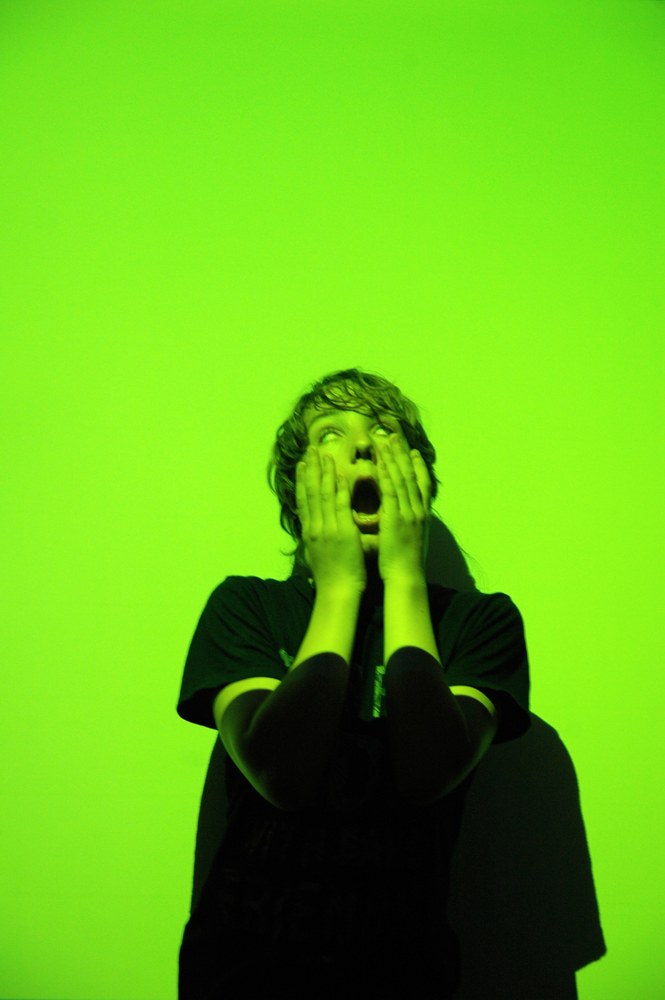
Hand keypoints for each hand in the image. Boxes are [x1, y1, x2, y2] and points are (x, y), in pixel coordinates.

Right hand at [296, 446, 366, 593]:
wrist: (337, 593)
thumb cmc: (331, 578)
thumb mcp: (316, 556)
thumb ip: (316, 541)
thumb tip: (312, 534)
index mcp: (309, 532)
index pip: (304, 500)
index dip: (302, 480)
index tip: (302, 464)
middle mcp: (315, 527)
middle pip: (311, 493)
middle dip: (311, 469)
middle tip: (311, 450)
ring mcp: (327, 529)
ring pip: (324, 495)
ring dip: (324, 473)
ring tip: (323, 455)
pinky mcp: (342, 532)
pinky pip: (341, 506)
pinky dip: (339, 489)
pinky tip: (340, 474)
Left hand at [377, 435, 430, 583]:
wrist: (406, 577)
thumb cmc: (404, 564)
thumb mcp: (409, 539)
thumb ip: (405, 525)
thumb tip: (400, 519)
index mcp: (422, 515)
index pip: (422, 484)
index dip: (418, 465)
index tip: (413, 450)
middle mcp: (418, 510)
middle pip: (412, 475)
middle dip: (403, 454)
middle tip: (396, 436)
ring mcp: (408, 512)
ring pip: (401, 478)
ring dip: (393, 457)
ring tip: (386, 440)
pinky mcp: (395, 517)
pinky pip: (390, 490)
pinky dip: (386, 474)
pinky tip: (380, 461)